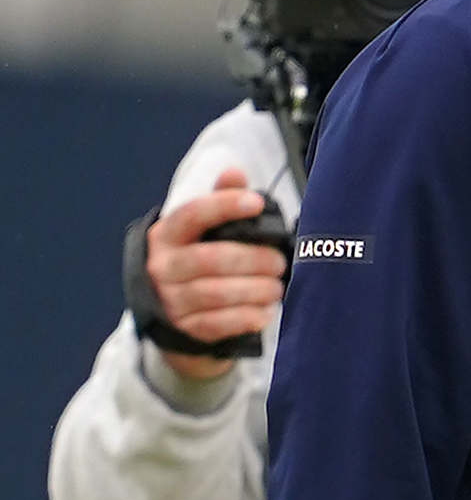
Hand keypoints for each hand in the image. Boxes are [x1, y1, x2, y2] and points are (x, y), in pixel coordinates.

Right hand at [144, 168, 286, 375]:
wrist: (173, 314)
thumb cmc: (197, 261)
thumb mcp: (202, 231)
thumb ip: (219, 201)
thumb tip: (235, 172)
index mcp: (167, 234)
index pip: (192, 214)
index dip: (224, 206)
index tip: (256, 203)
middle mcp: (162, 266)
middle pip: (211, 259)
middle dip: (253, 260)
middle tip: (279, 262)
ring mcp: (171, 299)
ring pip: (216, 293)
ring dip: (255, 290)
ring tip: (277, 287)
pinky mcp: (184, 327)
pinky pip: (218, 324)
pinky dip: (246, 317)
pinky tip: (266, 311)